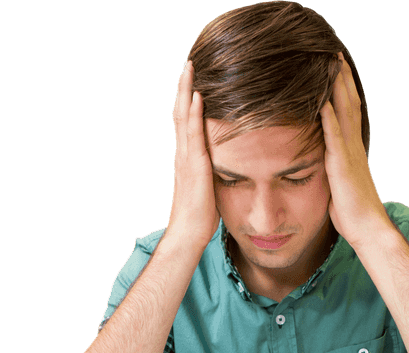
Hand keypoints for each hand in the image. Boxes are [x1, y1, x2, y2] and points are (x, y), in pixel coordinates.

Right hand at [164, 61, 219, 248]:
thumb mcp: (209, 187)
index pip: (186, 122)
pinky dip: (194, 113)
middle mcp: (183, 153)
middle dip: (184, 87)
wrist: (188, 234)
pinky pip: (193, 134)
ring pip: (184, 117)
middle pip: (181, 112)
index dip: (188, 100)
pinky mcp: (194, 165)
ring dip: (187, 91)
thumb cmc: (201, 217)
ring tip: (190, 68)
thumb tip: (227, 164)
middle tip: (189, 63)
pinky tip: (199, 95)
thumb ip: (214, 172)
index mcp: (187, 158)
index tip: (193, 79)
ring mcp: (186, 158)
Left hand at [320, 54, 389, 245]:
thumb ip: (333, 164)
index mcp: (351, 147)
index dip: (341, 87)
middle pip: (348, 103)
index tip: (335, 66)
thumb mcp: (340, 180)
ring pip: (344, 114)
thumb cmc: (352, 209)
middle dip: (340, 78)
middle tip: (333, 52)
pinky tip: (322, 103)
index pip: (347, 109)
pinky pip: (335, 138)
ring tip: (330, 65)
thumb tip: (324, 157)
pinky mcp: (342, 166)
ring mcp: (348, 154)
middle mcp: (352, 145)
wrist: (367, 227)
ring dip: (336, 89)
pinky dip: (329, 119)